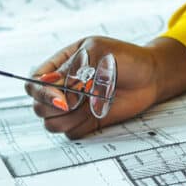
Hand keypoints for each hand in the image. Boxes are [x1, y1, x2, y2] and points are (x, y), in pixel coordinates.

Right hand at [25, 35, 185, 138]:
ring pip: (52, 123)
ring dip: (71, 118)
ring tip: (93, 103)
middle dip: (56, 107)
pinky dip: (83, 126)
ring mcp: (73, 106)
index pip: (34, 82)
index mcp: (60, 65)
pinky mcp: (86, 122)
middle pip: (38, 107)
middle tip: (80, 100)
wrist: (150, 76)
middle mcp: (62, 88)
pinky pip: (71, 133)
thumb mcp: (98, 52)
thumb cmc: (125, 57)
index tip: (61, 97)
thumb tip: (61, 96)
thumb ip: (76, 71)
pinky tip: (99, 112)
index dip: (41, 92)